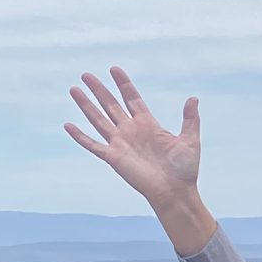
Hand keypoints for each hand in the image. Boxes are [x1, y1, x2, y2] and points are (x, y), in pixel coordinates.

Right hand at [63, 69, 214, 250]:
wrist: (175, 192)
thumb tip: (194, 98)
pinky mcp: (113, 157)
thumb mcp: (190, 140)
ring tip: (74, 90)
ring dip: (86, 105)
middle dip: (99, 90)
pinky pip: (93, 145)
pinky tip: (68, 125)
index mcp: (148, 124)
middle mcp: (131, 131)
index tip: (114, 69)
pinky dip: (80, 136)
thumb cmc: (184, 169)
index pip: (132, 99)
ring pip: (98, 119)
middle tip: (86, 75)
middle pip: (111, 105)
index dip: (123, 84)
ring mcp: (121, 143)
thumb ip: (190, 119)